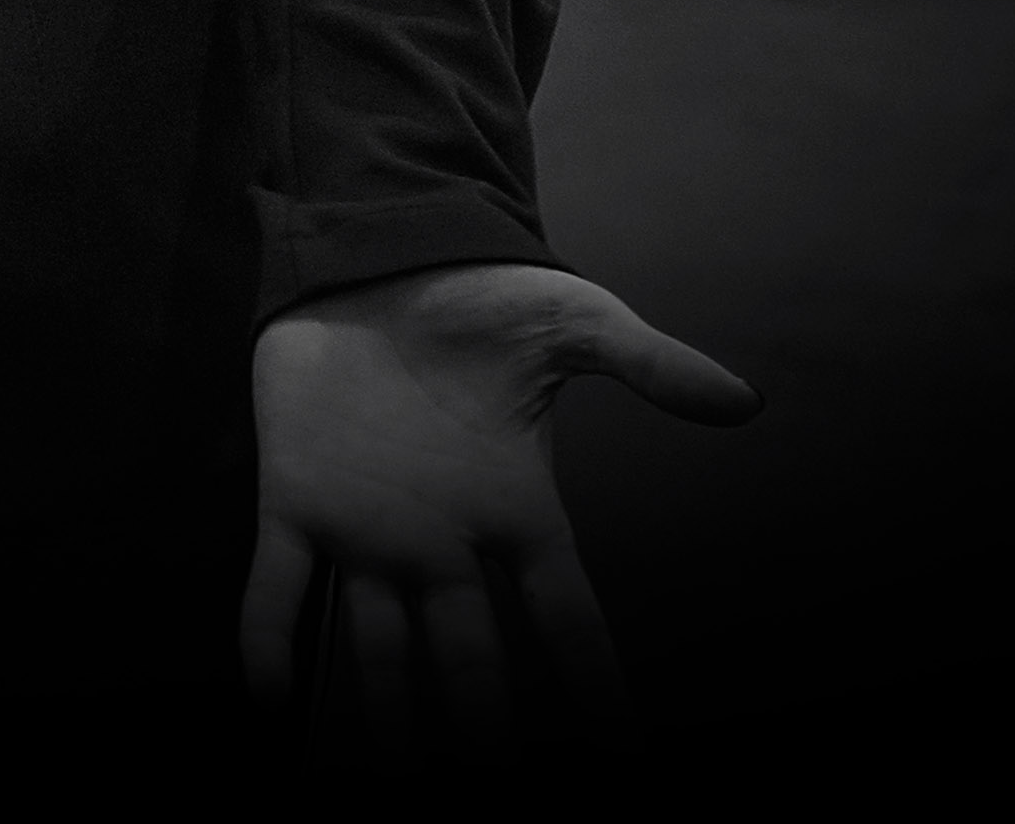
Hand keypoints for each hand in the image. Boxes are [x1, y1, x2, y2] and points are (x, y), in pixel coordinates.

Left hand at [244, 260, 754, 755]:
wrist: (380, 244)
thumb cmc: (480, 292)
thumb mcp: (573, 322)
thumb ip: (650, 366)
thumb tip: (745, 400)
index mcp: (515, 510)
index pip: (566, 622)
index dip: (595, 689)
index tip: (623, 756)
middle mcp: (444, 542)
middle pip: (471, 660)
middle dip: (483, 730)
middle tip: (493, 787)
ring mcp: (367, 526)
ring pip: (378, 647)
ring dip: (382, 718)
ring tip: (391, 783)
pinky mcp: (294, 494)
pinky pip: (278, 583)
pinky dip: (269, 637)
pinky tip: (269, 695)